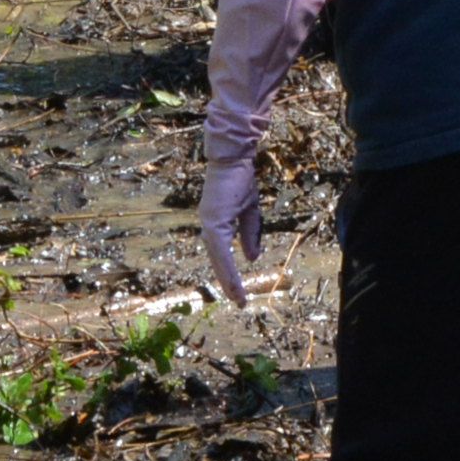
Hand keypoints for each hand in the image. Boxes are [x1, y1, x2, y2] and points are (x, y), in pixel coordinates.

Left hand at [200, 153, 262, 306]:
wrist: (235, 158)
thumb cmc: (240, 180)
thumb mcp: (249, 212)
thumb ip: (249, 234)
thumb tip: (251, 258)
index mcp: (215, 224)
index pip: (220, 254)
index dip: (228, 273)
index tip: (238, 291)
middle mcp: (208, 225)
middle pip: (216, 260)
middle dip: (227, 282)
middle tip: (239, 302)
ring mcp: (209, 223)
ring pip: (217, 258)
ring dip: (227, 279)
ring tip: (238, 297)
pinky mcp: (213, 220)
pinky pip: (220, 249)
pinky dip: (227, 266)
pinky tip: (234, 279)